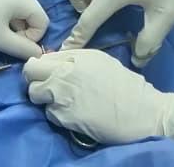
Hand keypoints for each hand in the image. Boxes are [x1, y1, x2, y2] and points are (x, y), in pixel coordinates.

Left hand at [0, 0, 48, 58]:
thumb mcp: (1, 39)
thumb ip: (23, 48)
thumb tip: (39, 54)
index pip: (42, 21)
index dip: (32, 37)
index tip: (12, 43)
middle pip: (33, 14)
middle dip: (23, 31)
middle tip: (4, 39)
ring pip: (22, 11)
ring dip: (14, 25)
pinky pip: (12, 5)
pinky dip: (7, 17)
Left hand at [23, 50, 173, 165]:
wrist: (142, 112)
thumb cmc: (126, 85)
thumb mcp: (101, 62)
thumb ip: (76, 59)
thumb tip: (55, 62)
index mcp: (77, 56)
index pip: (42, 58)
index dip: (40, 66)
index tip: (45, 72)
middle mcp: (65, 73)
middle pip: (30, 72)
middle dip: (34, 79)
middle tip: (44, 85)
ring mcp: (62, 95)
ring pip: (34, 94)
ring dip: (43, 98)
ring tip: (59, 101)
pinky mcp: (64, 117)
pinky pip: (48, 114)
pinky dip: (56, 114)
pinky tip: (72, 114)